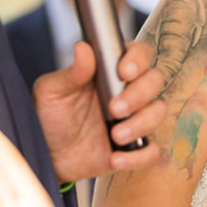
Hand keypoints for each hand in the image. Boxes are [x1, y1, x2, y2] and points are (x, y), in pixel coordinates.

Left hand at [35, 41, 166, 181]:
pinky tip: (115, 158)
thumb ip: (71, 72)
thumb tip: (83, 48)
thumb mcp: (52, 91)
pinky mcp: (135, 147)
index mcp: (111, 71)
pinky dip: (138, 155)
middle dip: (139, 95)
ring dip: (140, 124)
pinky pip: (152, 150)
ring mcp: (135, 119)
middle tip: (115, 109)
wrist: (48, 154)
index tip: (124, 72)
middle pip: (154, 81)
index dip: (138, 60)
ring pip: (158, 112)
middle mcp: (128, 91)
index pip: (139, 54)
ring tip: (115, 136)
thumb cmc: (51, 116)